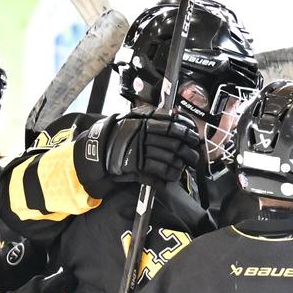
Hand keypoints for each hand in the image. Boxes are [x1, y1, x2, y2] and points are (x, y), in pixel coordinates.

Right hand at [74, 113, 206, 197]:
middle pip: (175, 143)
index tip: (194, 137)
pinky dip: (169, 175)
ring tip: (185, 167)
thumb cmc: (118, 134)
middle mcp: (143, 135)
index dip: (186, 132)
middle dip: (189, 152)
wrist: (98, 150)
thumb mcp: (133, 118)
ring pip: (169, 158)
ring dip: (181, 165)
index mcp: (144, 121)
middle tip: (195, 156)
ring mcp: (139, 151)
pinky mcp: (136, 166)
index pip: (172, 125)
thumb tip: (175, 116)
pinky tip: (174, 176)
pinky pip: (159, 172)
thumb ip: (152, 116)